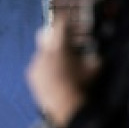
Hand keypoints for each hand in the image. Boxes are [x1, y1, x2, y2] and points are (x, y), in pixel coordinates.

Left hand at [27, 13, 99, 127]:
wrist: (65, 105)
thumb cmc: (80, 84)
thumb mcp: (93, 69)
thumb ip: (95, 57)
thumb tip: (96, 54)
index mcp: (59, 46)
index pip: (60, 24)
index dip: (65, 22)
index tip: (70, 25)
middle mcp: (44, 51)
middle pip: (45, 35)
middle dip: (53, 36)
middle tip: (62, 42)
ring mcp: (36, 63)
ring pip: (41, 52)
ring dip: (49, 55)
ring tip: (59, 65)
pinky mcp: (31, 75)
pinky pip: (37, 66)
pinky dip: (44, 68)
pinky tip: (53, 77)